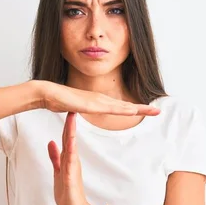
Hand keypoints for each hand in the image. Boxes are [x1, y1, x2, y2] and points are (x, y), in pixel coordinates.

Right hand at [37, 80, 159, 115]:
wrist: (47, 93)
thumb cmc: (59, 99)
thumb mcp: (75, 108)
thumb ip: (82, 109)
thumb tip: (85, 111)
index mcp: (98, 101)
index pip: (120, 107)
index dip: (134, 109)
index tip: (146, 111)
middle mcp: (100, 99)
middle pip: (125, 106)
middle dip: (142, 109)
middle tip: (158, 111)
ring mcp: (96, 100)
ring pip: (121, 107)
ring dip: (138, 109)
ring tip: (152, 111)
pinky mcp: (90, 104)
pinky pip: (109, 108)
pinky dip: (122, 110)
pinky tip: (132, 111)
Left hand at [47, 112, 99, 204]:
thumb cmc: (68, 192)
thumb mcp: (58, 170)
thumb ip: (55, 156)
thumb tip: (51, 142)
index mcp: (68, 159)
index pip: (66, 138)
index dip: (66, 125)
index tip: (67, 110)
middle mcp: (72, 161)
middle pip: (69, 139)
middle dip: (70, 124)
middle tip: (72, 108)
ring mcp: (72, 169)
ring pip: (71, 148)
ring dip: (71, 134)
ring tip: (71, 121)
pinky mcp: (71, 178)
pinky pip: (70, 163)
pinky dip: (70, 152)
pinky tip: (70, 144)